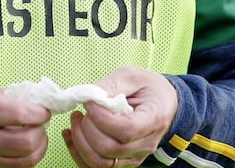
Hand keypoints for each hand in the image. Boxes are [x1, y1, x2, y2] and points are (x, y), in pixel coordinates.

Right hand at [0, 85, 50, 166]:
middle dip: (40, 133)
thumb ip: (7, 96)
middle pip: (24, 143)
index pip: (18, 114)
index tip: (43, 111)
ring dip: (37, 149)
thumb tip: (35, 101)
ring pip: (22, 163)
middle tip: (40, 125)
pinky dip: (23, 161)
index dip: (38, 113)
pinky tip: (21, 150)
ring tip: (35, 138)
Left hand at [62, 66, 177, 167]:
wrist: (163, 102)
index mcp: (153, 119)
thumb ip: (111, 84)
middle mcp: (146, 144)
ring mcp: (134, 156)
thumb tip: (89, 96)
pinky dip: (78, 153)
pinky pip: (96, 167)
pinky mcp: (122, 161)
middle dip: (88, 129)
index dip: (102, 119)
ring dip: (80, 143)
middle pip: (110, 149)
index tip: (89, 103)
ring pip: (101, 163)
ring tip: (76, 120)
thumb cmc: (148, 87)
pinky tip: (71, 134)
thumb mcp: (133, 75)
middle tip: (82, 110)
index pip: (126, 130)